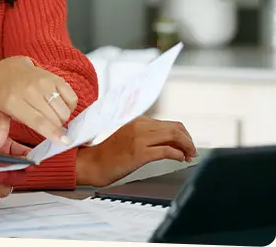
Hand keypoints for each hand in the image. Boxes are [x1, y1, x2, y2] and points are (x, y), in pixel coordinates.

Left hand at [0, 56, 77, 142]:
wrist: (6, 67)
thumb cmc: (1, 92)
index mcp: (14, 101)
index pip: (38, 121)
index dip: (53, 132)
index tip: (65, 142)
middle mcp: (31, 91)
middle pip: (54, 118)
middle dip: (56, 129)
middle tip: (49, 127)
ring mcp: (44, 82)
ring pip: (64, 109)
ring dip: (63, 118)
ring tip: (52, 116)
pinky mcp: (54, 77)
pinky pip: (71, 97)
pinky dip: (70, 106)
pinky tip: (60, 106)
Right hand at [75, 116, 197, 186]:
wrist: (92, 163)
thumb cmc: (107, 154)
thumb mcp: (127, 137)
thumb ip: (145, 135)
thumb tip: (168, 142)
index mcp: (136, 121)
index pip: (168, 123)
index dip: (182, 134)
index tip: (186, 144)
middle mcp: (139, 126)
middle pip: (175, 127)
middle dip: (188, 140)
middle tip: (192, 151)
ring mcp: (139, 139)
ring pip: (173, 135)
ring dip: (187, 146)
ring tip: (189, 156)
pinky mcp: (139, 153)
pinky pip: (166, 150)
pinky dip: (177, 154)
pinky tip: (179, 159)